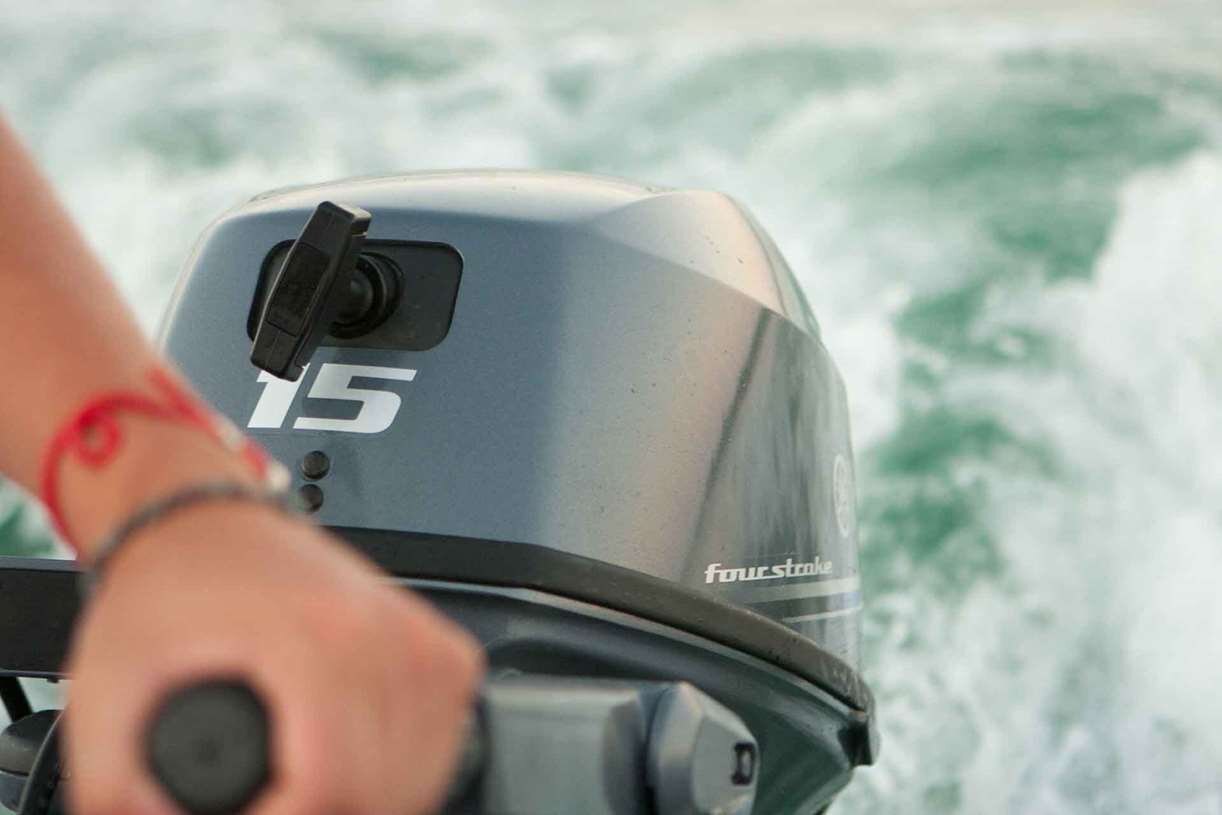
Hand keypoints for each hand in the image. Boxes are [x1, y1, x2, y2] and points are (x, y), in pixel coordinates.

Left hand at [65, 501, 483, 814]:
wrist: (209, 523)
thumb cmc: (170, 586)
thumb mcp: (108, 685)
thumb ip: (118, 784)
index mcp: (314, 639)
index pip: (331, 786)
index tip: (247, 813)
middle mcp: (384, 635)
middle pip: (383, 793)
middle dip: (324, 814)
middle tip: (272, 802)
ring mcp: (422, 639)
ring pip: (423, 777)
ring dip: (371, 800)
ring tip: (306, 788)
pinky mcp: (441, 647)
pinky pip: (449, 738)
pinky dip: (411, 772)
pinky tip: (360, 764)